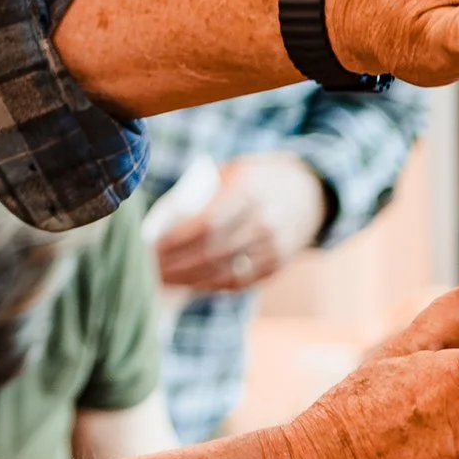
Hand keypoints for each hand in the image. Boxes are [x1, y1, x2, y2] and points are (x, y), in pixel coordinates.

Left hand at [154, 153, 328, 294]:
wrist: (310, 191)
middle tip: (148, 269)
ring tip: (163, 280)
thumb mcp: (231, 173)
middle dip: (176, 264)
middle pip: (212, 252)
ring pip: (225, 273)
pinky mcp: (278, 265)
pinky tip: (191, 283)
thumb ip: (202, 195)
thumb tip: (162, 225)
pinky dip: (212, 286)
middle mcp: (264, 222)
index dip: (176, 240)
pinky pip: (241, 283)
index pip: (206, 224)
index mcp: (248, 192)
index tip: (150, 247)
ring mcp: (275, 247)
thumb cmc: (256, 178)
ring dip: (189, 280)